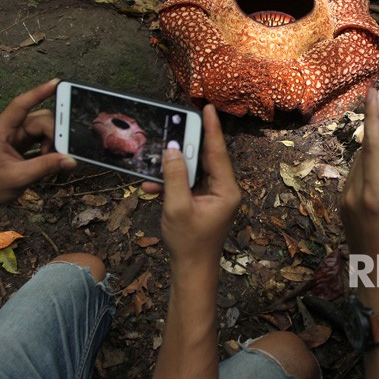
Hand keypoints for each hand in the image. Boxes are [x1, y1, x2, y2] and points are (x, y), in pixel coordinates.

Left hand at [0, 79, 76, 211]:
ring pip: (43, 129)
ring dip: (52, 142)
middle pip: (39, 119)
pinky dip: (49, 148)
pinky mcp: (22, 146)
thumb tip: (71, 160)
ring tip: (51, 160)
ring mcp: (16, 138)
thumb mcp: (19, 177)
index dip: (38, 93)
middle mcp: (10, 130)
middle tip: (60, 152)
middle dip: (53, 133)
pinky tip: (50, 160)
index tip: (56, 83)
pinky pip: (41, 139)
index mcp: (1, 131)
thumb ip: (45, 167)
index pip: (20, 105)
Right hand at [143, 105, 240, 271]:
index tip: (208, 108)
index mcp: (226, 189)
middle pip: (205, 158)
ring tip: (154, 162)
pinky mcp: (202, 201)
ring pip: (193, 170)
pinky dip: (171, 183)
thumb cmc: (189, 243)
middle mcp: (223, 189)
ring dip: (172, 168)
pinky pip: (187, 184)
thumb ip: (175, 176)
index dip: (211, 128)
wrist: (191, 270)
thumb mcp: (177, 207)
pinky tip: (152, 185)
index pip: (218, 152)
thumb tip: (171, 150)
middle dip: (186, 145)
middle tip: (174, 124)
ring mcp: (213, 196)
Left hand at [341, 88, 378, 309]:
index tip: (371, 93)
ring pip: (359, 165)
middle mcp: (353, 193)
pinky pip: (356, 179)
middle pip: (365, 153)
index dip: (372, 117)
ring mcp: (344, 200)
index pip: (372, 146)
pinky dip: (371, 172)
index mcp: (373, 194)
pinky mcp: (343, 207)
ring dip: (377, 157)